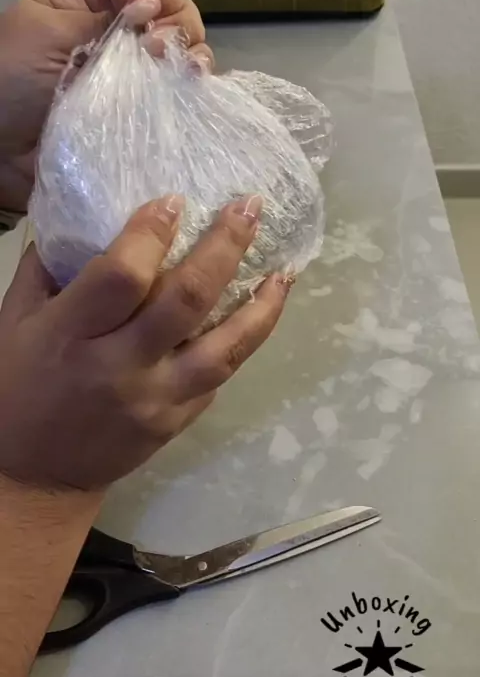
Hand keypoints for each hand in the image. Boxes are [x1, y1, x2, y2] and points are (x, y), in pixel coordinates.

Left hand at [0, 0, 211, 210]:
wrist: (0, 148)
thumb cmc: (10, 81)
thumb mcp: (44, 29)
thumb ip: (97, 12)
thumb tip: (146, 0)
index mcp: (93, 6)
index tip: (145, 16)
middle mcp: (121, 40)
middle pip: (174, 15)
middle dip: (177, 24)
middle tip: (156, 47)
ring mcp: (135, 80)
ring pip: (183, 54)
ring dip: (191, 53)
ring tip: (179, 68)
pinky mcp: (141, 118)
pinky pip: (177, 98)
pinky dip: (193, 87)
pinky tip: (192, 85)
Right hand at [0, 195, 288, 491]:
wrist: (35, 477)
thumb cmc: (17, 388)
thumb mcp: (14, 322)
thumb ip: (47, 270)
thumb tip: (82, 215)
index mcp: (71, 335)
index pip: (122, 277)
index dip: (151, 234)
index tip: (176, 200)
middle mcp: (119, 366)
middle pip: (186, 301)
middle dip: (225, 248)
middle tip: (250, 207)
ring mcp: (155, 399)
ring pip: (223, 349)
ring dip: (261, 307)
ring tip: (285, 271)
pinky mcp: (176, 423)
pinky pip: (218, 379)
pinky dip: (243, 344)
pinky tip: (260, 314)